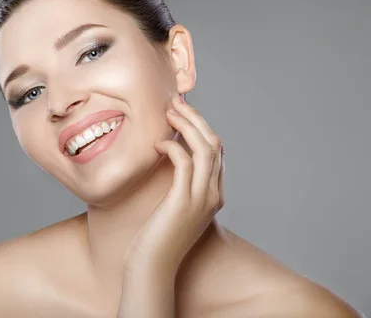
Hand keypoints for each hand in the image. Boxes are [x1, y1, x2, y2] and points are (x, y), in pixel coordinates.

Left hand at [122, 95, 224, 279]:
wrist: (153, 267)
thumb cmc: (157, 237)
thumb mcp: (173, 208)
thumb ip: (178, 187)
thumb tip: (169, 160)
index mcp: (212, 195)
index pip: (217, 152)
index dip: (201, 127)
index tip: (182, 113)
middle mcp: (213, 195)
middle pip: (214, 144)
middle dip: (196, 119)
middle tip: (175, 103)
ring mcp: (201, 198)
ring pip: (204, 148)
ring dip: (187, 125)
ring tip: (168, 112)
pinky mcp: (183, 201)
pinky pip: (184, 163)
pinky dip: (173, 146)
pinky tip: (159, 143)